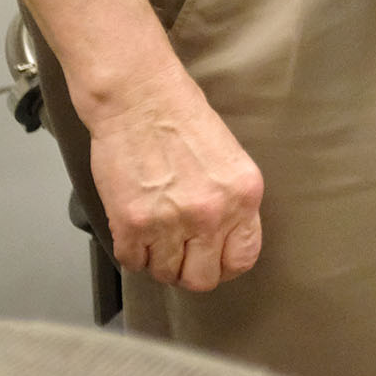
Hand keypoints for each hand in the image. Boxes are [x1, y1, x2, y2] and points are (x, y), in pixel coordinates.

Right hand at [83, 71, 264, 291]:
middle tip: (178, 252)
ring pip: (165, 274)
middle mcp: (212, 214)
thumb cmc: (181, 118)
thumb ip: (230, 201)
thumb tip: (223, 239)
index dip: (223, 264)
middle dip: (188, 269)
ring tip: (153, 232)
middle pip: (203, 278)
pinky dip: (131, 251)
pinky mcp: (133, 224)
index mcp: (243, 196)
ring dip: (157, 259)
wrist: (139, 96)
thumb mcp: (228, 159)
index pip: (243, 258)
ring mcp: (171, 222)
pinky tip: (133, 227)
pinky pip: (132, 262)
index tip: (211, 258)